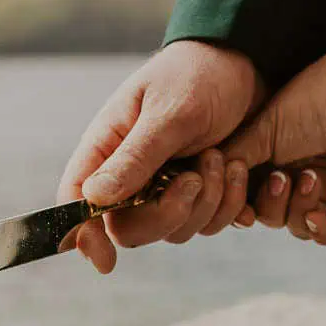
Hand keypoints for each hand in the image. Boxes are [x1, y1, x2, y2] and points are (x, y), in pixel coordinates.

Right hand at [58, 41, 264, 272]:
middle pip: (130, 229)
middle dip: (168, 213)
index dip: (84, 235)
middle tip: (196, 177)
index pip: (79, 202)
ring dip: (206, 203)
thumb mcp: (169, 113)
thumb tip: (92, 199)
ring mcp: (165, 186)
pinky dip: (228, 204)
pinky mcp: (198, 192)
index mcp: (108, 148)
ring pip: (175, 231)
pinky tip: (238, 168)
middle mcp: (131, 173)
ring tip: (222, 157)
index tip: (105, 262)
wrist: (246, 63)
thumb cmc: (197, 75)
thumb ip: (134, 157)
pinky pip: (208, 222)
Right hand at [222, 39, 325, 245]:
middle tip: (281, 177)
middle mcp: (300, 175)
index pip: (249, 196)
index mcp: (275, 158)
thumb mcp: (263, 130)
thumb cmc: (313, 100)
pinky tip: (316, 217)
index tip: (236, 200)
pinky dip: (322, 232)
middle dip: (271, 205)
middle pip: (271, 216)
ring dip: (299, 209)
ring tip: (310, 177)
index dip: (240, 204)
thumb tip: (205, 184)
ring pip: (301, 226)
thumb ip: (234, 158)